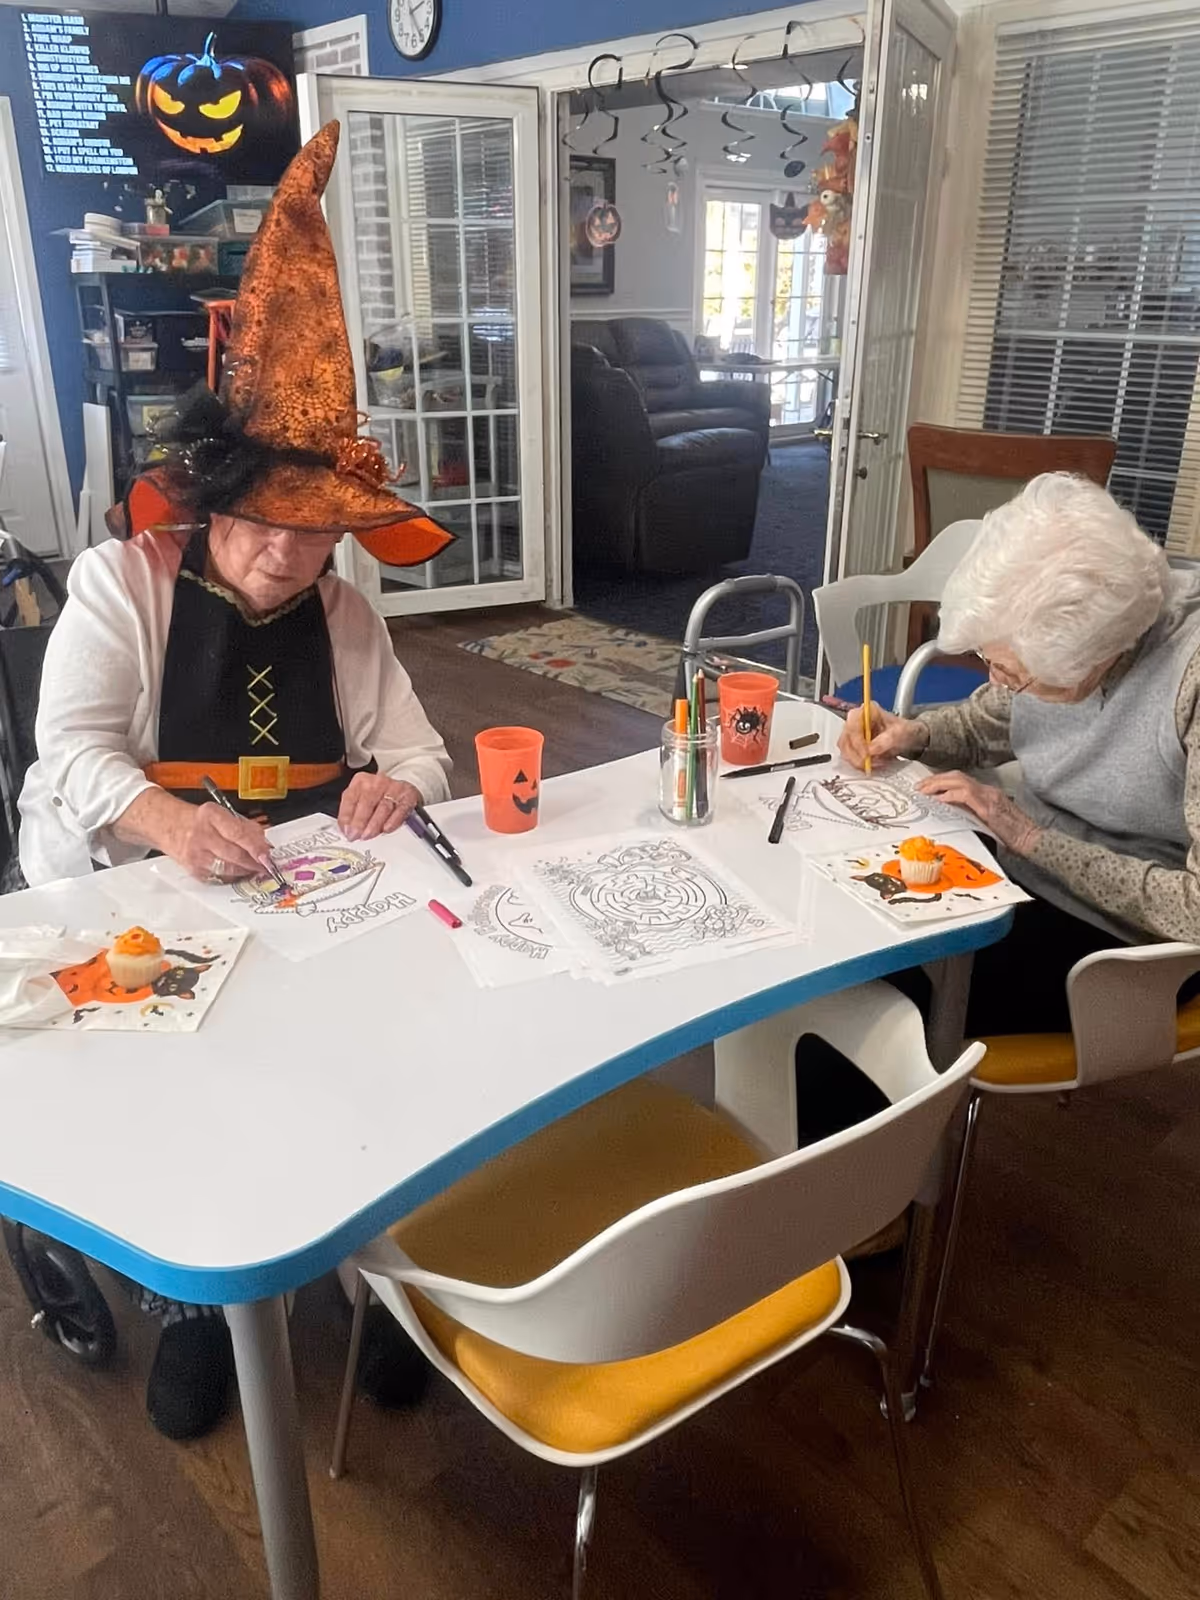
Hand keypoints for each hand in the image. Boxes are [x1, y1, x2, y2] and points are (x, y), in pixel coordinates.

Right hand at [172, 801, 273, 882]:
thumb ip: (244, 827)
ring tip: (255, 868)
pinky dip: (232, 875)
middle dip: (254, 862)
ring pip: (228, 868)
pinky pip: (219, 877)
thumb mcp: (220, 813)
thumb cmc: (197, 819)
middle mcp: (201, 835)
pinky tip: (238, 871)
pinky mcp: (194, 870)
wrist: (166, 824)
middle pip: (234, 854)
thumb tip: (264, 845)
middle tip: (267, 865)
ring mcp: (196, 854)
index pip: (237, 833)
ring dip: (246, 870)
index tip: (267, 855)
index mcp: (210, 815)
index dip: (255, 846)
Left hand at [338, 774, 421, 840]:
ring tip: (368, 835)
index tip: (346, 831)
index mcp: (361, 781)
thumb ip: (351, 812)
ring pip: (383, 807)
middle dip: (360, 822)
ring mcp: (394, 788)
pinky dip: (393, 821)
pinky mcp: (408, 796)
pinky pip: (400, 810)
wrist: (402, 790)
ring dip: (374, 824)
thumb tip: (346, 830)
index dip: (347, 816)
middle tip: (355, 835)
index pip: (350, 798)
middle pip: (367, 802)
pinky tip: (386, 829)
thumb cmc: (378, 797)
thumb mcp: (361, 800)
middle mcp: (378, 782)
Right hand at [838, 702, 929, 769]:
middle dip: (858, 755)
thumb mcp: (899, 733)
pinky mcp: (852, 745)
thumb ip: (885, 740)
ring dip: (859, 761)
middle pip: (846, 739)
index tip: (867, 754)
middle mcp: (855, 721)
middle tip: (871, 764)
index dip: (857, 741)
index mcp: (867, 711)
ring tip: (876, 764)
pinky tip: (873, 765)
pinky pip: (849, 757)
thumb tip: (871, 750)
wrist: (907, 738)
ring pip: (846, 750)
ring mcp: (852, 733)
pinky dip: (859, 764)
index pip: (853, 724)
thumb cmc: (902, 731)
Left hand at [916, 770, 1042, 855]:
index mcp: (987, 793)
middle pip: (957, 775)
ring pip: (959, 780)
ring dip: (938, 784)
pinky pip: (966, 794)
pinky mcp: (989, 807)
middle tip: (919, 786)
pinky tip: (939, 799)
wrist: (1031, 839)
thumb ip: (972, 814)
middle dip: (935, 779)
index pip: (961, 780)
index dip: (942, 780)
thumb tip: (953, 814)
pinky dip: (950, 795)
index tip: (927, 787)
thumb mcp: (988, 822)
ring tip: (924, 790)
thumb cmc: (1013, 835)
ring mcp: (989, 796)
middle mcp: (988, 791)